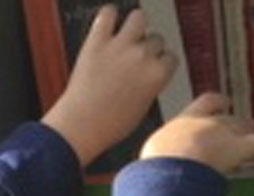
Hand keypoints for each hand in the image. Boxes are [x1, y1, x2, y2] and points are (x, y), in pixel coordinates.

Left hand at [43, 6, 177, 166]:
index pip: (171, 57)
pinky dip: (109, 15)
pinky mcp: (97, 40)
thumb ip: (151, 85)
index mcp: (158, 75)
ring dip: (136, 25)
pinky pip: (108, 13)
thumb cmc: (110, 124)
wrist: (82, 124)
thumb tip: (149, 76)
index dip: (163, 62)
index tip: (157, 64)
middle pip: (156, 39)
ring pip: (139, 17)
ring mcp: (120, 45)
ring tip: (129, 33)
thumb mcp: (144, 107)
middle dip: (150, 47)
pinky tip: (108, 22)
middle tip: (139, 56)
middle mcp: (143, 56)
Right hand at [141, 94, 253, 172]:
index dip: (213, 105)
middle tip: (243, 127)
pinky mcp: (239, 147)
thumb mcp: (153, 160)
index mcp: (182, 122)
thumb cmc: (157, 166)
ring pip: (243, 127)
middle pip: (226, 118)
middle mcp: (205, 122)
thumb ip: (159, 164)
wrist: (169, 167)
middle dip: (236, 123)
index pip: (202, 106)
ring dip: (251, 132)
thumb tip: (149, 181)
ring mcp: (224, 133)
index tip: (219, 104)